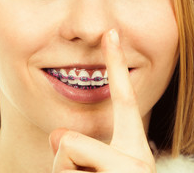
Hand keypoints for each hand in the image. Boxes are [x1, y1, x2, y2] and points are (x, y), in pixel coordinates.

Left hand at [49, 29, 155, 172]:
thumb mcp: (96, 168)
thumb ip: (78, 145)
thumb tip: (56, 135)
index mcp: (134, 148)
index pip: (124, 98)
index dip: (117, 65)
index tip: (111, 34)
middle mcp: (137, 158)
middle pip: (70, 140)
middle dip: (65, 159)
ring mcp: (126, 169)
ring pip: (64, 156)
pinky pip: (62, 171)